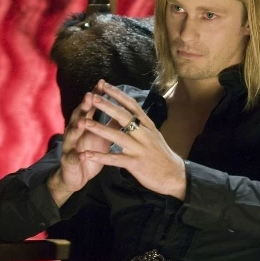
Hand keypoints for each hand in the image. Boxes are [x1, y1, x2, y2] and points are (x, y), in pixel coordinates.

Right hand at [48, 80, 111, 205]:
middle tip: (89, 95)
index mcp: (86, 125)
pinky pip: (74, 159)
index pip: (91, 107)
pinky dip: (78, 156)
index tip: (102, 82)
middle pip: (79, 116)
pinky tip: (82, 155)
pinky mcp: (70, 162)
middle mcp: (76, 132)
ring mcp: (71, 147)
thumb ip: (111, 122)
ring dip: (77, 128)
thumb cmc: (91, 152)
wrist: (77, 176)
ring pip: (73, 135)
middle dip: (84, 106)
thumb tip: (123, 107)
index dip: (96, 95)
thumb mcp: (103, 136)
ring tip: (82, 121)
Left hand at [80, 81, 186, 199]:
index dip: (118, 95)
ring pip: (118, 136)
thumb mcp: (154, 135)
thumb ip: (142, 124)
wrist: (174, 175)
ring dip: (100, 129)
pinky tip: (87, 154)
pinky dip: (100, 157)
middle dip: (108, 106)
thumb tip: (131, 112)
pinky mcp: (136, 164)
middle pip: (124, 117)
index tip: (105, 85)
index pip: (132, 106)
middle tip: (93, 97)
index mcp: (148, 126)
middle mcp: (144, 134)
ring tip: (85, 122)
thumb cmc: (162, 155)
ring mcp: (140, 149)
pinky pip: (115, 159)